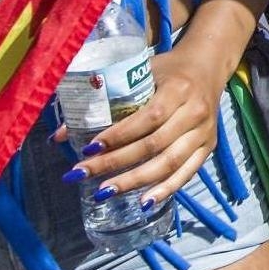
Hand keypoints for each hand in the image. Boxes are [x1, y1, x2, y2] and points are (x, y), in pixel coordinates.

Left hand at [61, 42, 229, 207]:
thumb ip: (105, 98)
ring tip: (106, 192)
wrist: (207, 66)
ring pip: (168, 163)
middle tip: (85, 174)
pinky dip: (165, 190)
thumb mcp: (140, 71)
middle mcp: (194, 112)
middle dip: (116, 162)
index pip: (147, 117)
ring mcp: (204, 132)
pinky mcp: (208, 147)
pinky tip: (143, 203)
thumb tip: (59, 134)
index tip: (89, 147)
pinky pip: (187, 173)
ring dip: (135, 181)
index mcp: (178, 89)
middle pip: (154, 144)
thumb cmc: (168, 69)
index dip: (118, 135)